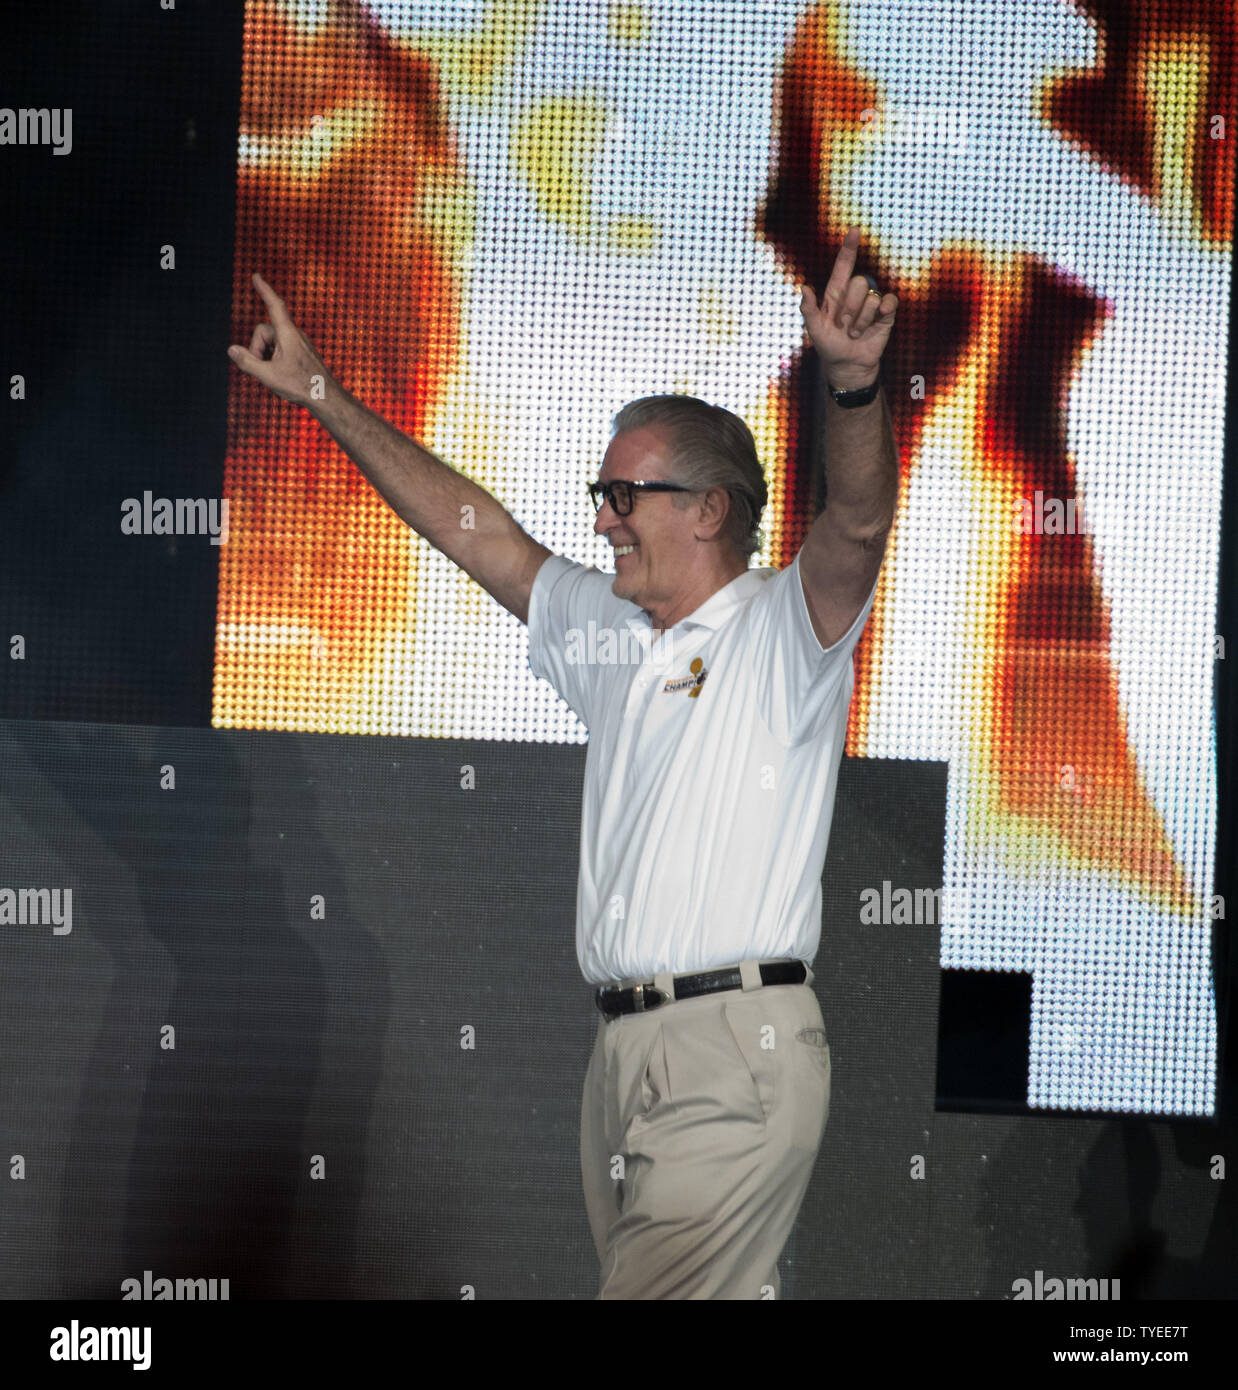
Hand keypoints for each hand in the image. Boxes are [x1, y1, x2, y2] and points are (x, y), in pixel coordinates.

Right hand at [228, 273, 333, 407]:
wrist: (326, 396)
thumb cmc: (301, 386)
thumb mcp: (268, 375)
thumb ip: (247, 362)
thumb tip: (231, 349)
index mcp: (287, 334)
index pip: (274, 305)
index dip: (264, 289)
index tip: (256, 276)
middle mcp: (294, 334)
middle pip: (263, 331)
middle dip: (256, 348)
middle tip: (262, 369)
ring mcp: (297, 343)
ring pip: (270, 342)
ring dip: (265, 356)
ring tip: (275, 374)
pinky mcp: (300, 352)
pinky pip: (279, 349)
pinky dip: (273, 359)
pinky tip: (281, 375)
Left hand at [799, 227, 897, 391]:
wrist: (848, 365)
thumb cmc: (829, 346)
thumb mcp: (814, 330)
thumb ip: (808, 309)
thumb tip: (804, 288)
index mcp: (835, 292)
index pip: (844, 264)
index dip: (849, 248)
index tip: (854, 230)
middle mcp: (854, 293)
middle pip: (859, 282)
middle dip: (850, 308)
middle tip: (844, 326)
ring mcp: (871, 302)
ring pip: (872, 296)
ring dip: (862, 319)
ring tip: (854, 332)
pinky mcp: (886, 313)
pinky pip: (889, 301)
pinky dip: (883, 311)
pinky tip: (876, 322)